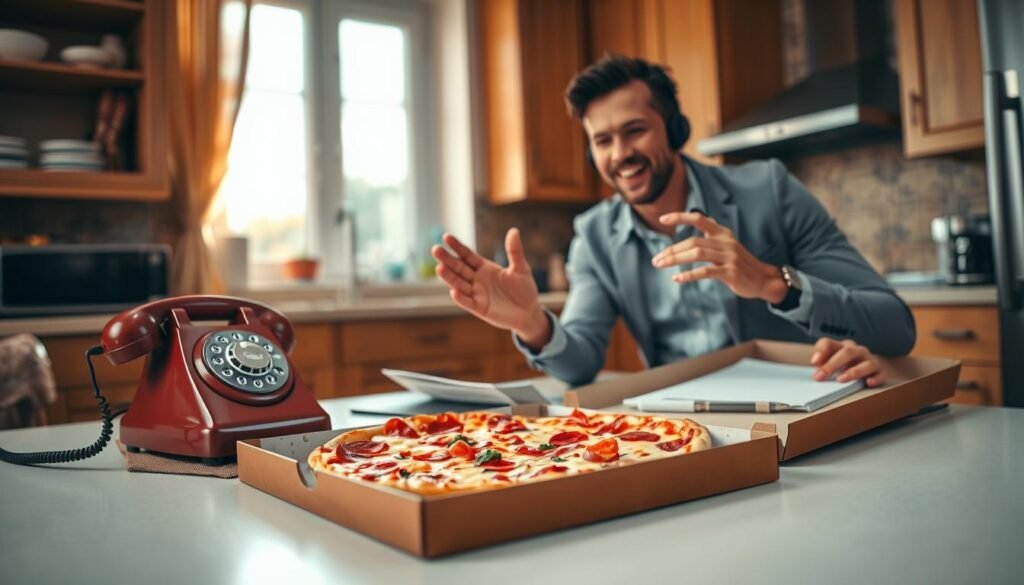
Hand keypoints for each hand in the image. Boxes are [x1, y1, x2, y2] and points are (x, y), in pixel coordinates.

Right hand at [431, 228, 550, 347]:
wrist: (529, 312)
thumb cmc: (524, 289)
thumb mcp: (521, 268)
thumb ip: (515, 251)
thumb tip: (514, 230)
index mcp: (484, 268)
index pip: (467, 255)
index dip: (457, 247)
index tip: (446, 236)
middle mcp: (477, 280)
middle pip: (459, 268)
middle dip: (447, 259)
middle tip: (435, 249)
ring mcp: (477, 294)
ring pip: (459, 284)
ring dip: (449, 277)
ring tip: (439, 268)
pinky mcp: (480, 308)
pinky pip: (468, 302)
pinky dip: (461, 298)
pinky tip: (453, 291)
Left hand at [651, 212, 786, 302]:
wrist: (763, 280)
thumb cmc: (741, 263)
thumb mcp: (728, 244)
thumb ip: (715, 233)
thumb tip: (705, 218)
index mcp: (722, 233)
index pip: (699, 219)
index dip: (680, 217)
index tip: (662, 219)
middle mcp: (725, 242)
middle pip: (692, 242)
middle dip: (671, 250)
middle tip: (656, 260)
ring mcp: (729, 257)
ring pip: (697, 254)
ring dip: (675, 260)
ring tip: (661, 265)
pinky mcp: (730, 272)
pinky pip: (705, 271)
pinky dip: (689, 275)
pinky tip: (676, 278)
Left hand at [810, 338, 885, 386]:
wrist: (870, 368)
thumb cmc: (844, 365)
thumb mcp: (830, 361)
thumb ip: (821, 361)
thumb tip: (816, 364)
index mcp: (840, 346)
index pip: (828, 343)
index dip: (820, 351)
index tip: (813, 362)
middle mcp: (856, 350)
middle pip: (846, 352)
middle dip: (832, 365)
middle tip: (820, 376)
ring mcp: (869, 360)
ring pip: (865, 362)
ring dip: (853, 371)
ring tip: (841, 379)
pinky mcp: (880, 371)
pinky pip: (880, 373)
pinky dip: (876, 378)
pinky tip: (869, 382)